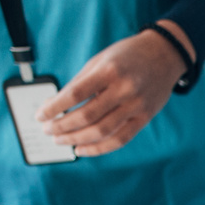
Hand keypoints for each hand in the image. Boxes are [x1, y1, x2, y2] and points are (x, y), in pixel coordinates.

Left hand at [36, 19, 191, 155]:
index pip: (74, 94)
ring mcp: (136, 105)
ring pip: (101, 131)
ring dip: (76, 139)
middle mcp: (124, 89)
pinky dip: (98, 148)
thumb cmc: (128, 56)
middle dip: (62, 126)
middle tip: (47, 130)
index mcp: (108, 71)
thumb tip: (55, 106)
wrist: (164, 55)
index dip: (54, 108)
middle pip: (86, 116)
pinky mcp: (145, 118)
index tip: (40, 115)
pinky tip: (82, 149)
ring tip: (60, 140)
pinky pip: (120, 139)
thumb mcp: (100, 60)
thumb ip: (80, 82)